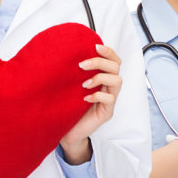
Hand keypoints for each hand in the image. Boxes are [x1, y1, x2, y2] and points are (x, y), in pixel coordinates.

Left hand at [60, 44, 121, 161]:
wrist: (66, 131)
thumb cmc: (68, 107)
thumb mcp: (70, 86)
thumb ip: (73, 72)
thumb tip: (61, 52)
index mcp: (102, 78)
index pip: (113, 60)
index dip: (108, 52)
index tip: (94, 46)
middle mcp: (108, 87)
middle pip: (116, 67)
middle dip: (100, 62)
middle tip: (82, 65)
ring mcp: (109, 100)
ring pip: (117, 81)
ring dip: (99, 77)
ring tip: (83, 84)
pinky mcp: (107, 112)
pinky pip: (109, 99)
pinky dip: (97, 95)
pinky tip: (84, 98)